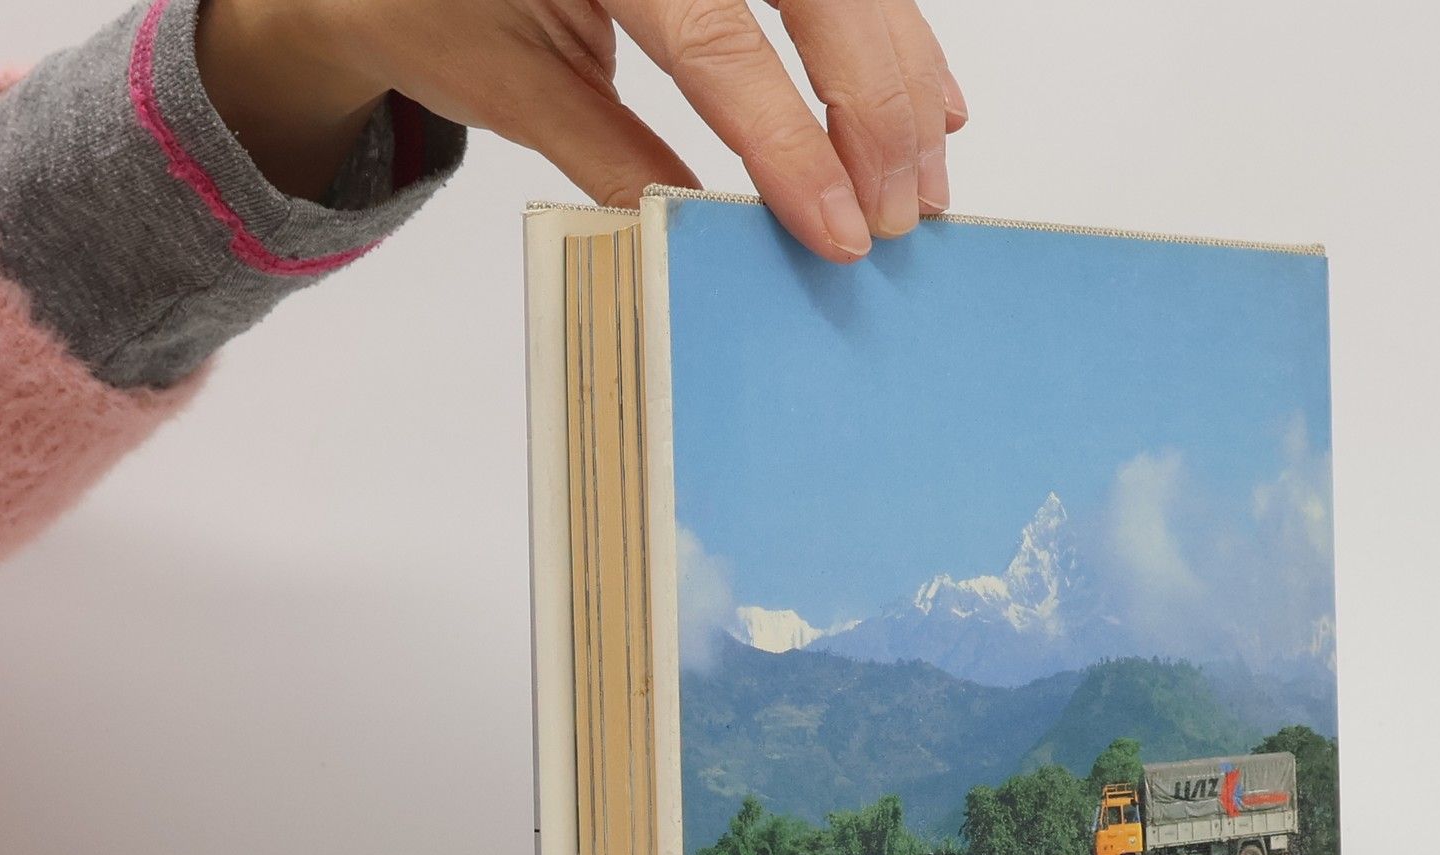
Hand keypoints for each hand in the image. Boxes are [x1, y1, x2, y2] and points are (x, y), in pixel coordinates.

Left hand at [196, 0, 968, 261]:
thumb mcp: (510, 80)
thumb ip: (611, 153)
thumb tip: (710, 232)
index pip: (714, 38)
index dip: (789, 141)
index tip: (838, 229)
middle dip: (870, 109)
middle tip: (896, 217)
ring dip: (900, 78)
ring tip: (924, 181)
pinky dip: (892, 37)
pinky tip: (929, 103)